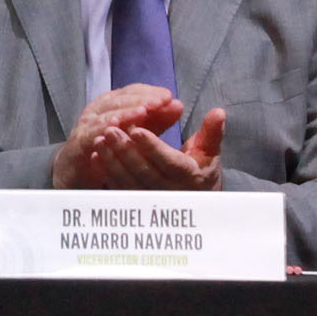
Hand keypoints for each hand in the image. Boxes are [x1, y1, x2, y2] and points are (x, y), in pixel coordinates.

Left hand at [51, 87, 224, 189]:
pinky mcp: (139, 203)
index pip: (169, 161)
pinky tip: (98, 156)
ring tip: (100, 139)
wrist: (197, 202)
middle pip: (144, 172)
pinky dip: (108, 174)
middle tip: (110, 129)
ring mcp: (153, 200)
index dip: (152, 146)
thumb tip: (218, 111)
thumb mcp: (210, 153)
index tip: (137, 129)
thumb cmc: (201, 170)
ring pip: (129, 182)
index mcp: (189, 176)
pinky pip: (121, 190)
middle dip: (125, 150)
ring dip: (113, 161)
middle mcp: (170, 191)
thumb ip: (211, 133)